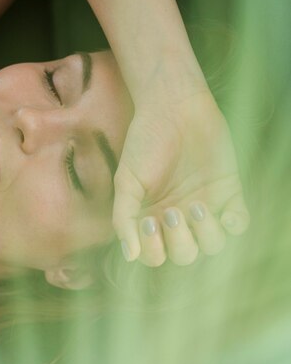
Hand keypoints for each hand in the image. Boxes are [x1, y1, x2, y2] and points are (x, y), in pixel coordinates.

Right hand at [113, 86, 249, 266]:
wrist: (172, 106)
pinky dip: (235, 225)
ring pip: (213, 246)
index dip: (153, 250)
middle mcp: (180, 220)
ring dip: (205, 234)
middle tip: (172, 211)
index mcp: (154, 221)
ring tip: (196, 205)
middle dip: (180, 241)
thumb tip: (129, 255)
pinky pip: (239, 224)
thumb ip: (123, 219)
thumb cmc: (145, 142)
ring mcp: (206, 208)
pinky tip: (223, 213)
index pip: (155, 257)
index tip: (148, 222)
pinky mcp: (229, 192)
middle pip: (186, 256)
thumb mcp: (126, 181)